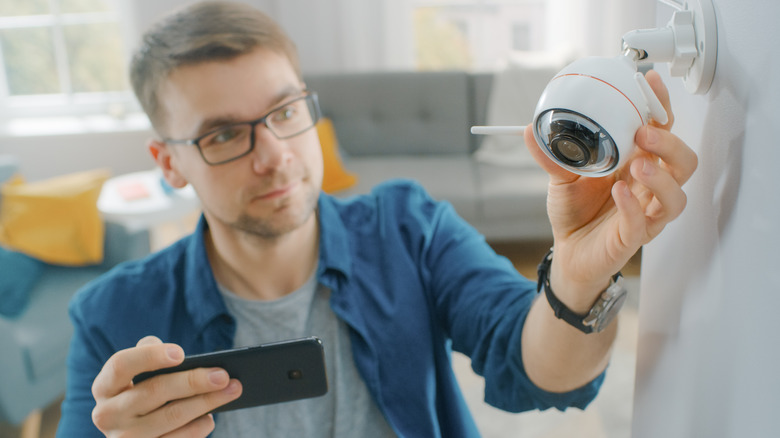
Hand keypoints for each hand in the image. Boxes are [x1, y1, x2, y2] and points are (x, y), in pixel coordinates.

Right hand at [91, 336, 241, 436]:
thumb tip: (176, 354)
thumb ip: (150, 355)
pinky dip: (198, 427)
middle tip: (224, 375)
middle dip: (194, 381)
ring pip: (171, 416)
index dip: (150, 357)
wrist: (135, 434)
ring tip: (231, 390)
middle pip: (155, 391)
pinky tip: (211, 417)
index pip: (121, 365)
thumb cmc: (144, 394)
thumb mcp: (140, 376)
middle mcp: (106, 415)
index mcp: (104, 387)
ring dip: (206, 403)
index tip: (182, 353)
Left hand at [524, 69, 697, 310]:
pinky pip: (643, 224)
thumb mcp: (561, 177)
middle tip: (644, 133)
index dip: (661, 107)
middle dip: (670, 144)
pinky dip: (634, 208)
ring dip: (662, 177)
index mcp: (637, 164)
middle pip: (683, 162)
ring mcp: (646, 214)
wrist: (566, 253)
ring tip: (639, 164)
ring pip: (676, 196)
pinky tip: (621, 193)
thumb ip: (551, 154)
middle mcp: (649, 188)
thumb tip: (530, 129)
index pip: (662, 132)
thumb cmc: (575, 212)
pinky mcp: (633, 238)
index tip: (649, 83)